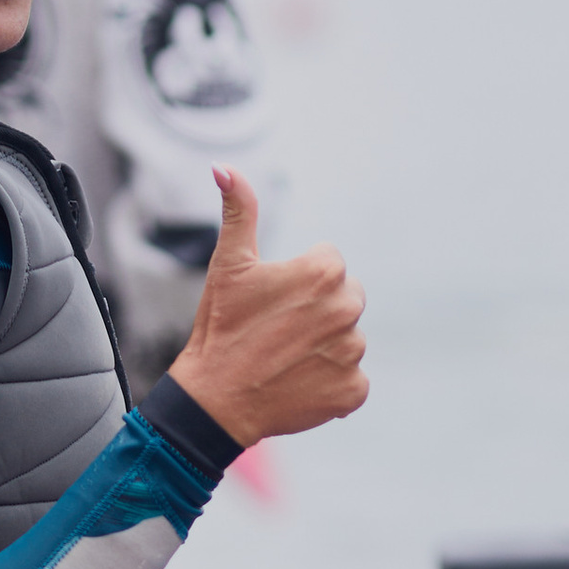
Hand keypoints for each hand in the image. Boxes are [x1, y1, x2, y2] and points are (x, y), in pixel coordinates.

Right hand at [166, 171, 364, 452]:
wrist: (215, 400)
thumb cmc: (221, 327)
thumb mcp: (229, 264)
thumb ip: (239, 210)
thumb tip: (224, 168)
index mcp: (325, 272)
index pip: (331, 264)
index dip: (300, 281)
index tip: (274, 302)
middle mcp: (347, 310)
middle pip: (346, 299)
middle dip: (320, 310)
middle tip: (280, 330)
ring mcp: (352, 353)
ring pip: (348, 340)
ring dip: (325, 347)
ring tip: (286, 358)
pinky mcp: (353, 391)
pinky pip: (353, 380)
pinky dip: (331, 383)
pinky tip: (299, 382)